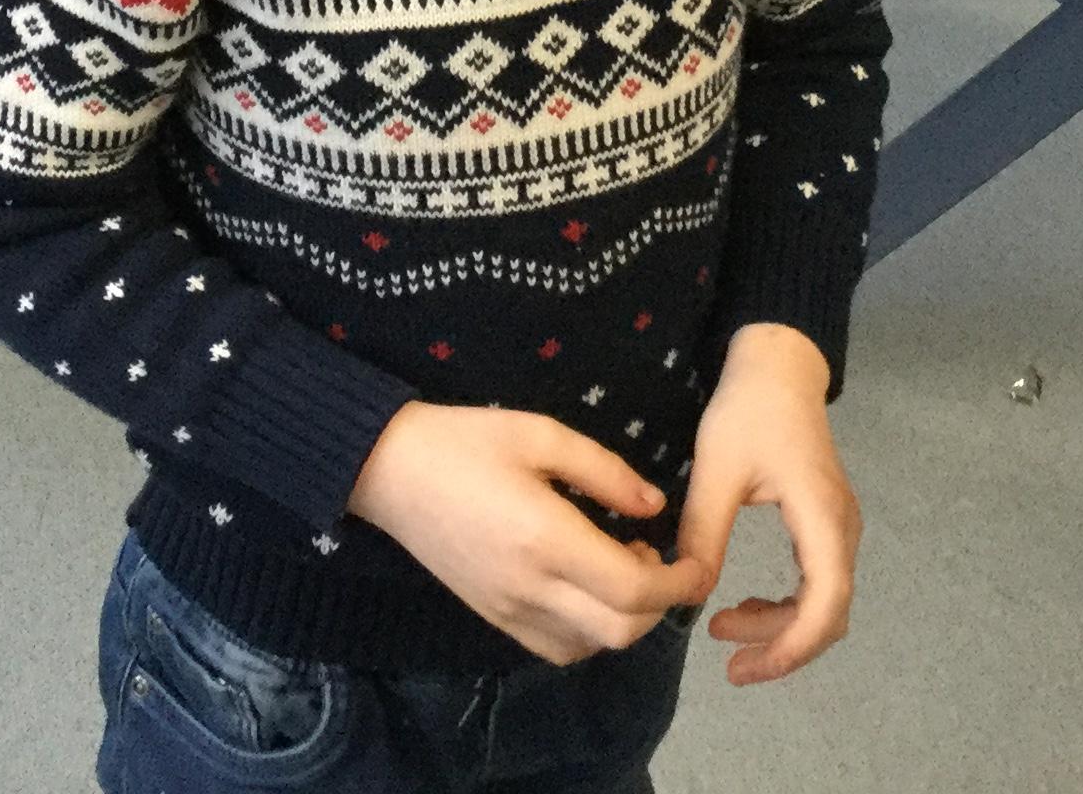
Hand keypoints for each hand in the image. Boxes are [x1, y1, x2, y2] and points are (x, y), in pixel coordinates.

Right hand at [349, 403, 716, 665]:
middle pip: (621, 631)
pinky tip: (586, 591)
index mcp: (546, 538)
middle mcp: (530, 587)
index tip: (696, 562)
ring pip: (591, 647)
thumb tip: (656, 507)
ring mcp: (508, 610)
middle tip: (659, 559)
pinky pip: (556, 648)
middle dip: (659, 605)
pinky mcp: (492, 616)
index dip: (679, 583)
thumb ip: (605, 472)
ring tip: (621, 569)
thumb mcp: (540, 433)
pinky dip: (588, 633)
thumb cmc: (464, 440)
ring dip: (625, 621)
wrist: (386, 469)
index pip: (634, 590)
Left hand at [674, 325, 857, 686]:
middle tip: (728, 661)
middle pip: (828, 613)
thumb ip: (704, 532)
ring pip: (824, 601)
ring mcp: (838, 527)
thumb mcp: (716, 469)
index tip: (742, 668)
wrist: (778, 365)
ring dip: (780, 625)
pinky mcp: (825, 522)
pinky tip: (745, 602)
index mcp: (822, 518)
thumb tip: (688, 591)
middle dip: (781, 645)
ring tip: (724, 627)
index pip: (825, 606)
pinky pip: (817, 581)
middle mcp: (841, 529)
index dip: (790, 648)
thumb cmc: (748, 410)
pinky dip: (785, 604)